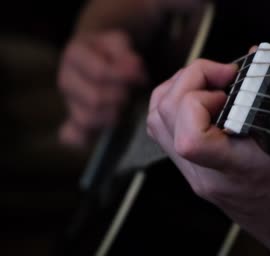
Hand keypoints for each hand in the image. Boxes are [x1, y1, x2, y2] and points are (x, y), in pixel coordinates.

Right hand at [58, 30, 146, 147]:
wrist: (98, 54)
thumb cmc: (112, 50)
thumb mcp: (120, 41)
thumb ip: (125, 54)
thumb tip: (133, 69)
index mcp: (75, 55)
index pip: (100, 73)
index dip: (125, 77)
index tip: (141, 77)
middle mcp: (66, 80)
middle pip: (95, 99)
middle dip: (120, 98)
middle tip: (132, 92)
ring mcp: (68, 102)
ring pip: (87, 119)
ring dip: (112, 115)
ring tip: (124, 104)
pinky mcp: (74, 120)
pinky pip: (74, 137)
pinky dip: (86, 137)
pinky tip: (102, 130)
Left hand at [146, 58, 269, 255]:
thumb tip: (257, 57)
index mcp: (235, 171)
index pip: (189, 139)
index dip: (199, 99)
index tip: (228, 85)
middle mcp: (206, 175)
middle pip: (162, 117)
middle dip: (189, 79)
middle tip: (221, 75)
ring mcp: (196, 175)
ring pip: (157, 123)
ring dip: (179, 90)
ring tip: (211, 83)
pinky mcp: (196, 172)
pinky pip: (167, 133)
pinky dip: (179, 106)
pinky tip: (207, 101)